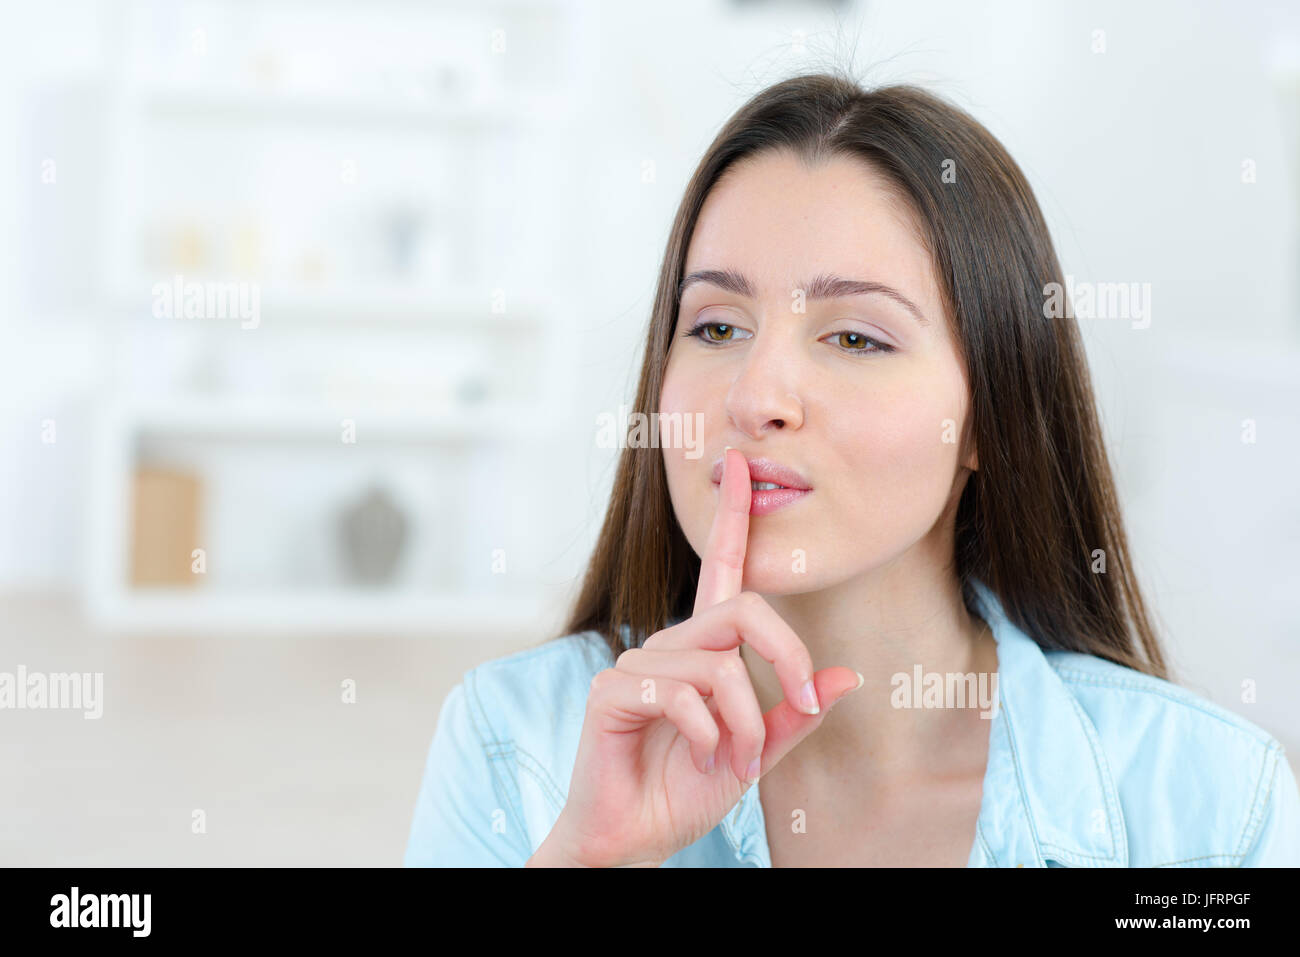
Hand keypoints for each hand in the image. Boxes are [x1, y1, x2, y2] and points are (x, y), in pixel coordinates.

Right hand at [531, 447, 861, 866]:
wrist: (634, 839)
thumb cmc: (684, 790)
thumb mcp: (756, 753)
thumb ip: (794, 716)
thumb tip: (847, 677)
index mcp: (703, 650)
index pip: (721, 570)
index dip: (732, 517)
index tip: (740, 462)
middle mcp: (670, 645)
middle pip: (743, 612)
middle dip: (787, 660)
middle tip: (799, 708)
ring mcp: (637, 664)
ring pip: (720, 667)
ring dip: (745, 726)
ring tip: (732, 764)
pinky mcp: (613, 690)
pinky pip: (682, 694)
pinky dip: (708, 734)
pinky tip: (700, 758)